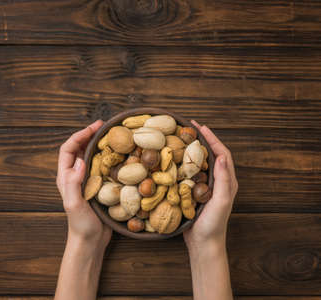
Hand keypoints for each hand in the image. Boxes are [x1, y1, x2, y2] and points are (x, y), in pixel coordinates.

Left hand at [56, 120, 111, 249]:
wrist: (90, 241)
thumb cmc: (80, 225)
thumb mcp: (74, 204)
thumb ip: (73, 182)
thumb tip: (80, 160)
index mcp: (65, 177)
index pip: (68, 149)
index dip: (79, 135)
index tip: (94, 127)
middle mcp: (75, 176)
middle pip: (80, 149)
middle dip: (90, 135)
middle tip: (106, 125)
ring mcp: (87, 180)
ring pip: (91, 156)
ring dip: (100, 144)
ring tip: (114, 136)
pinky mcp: (98, 186)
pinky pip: (103, 167)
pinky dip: (110, 158)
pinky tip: (121, 155)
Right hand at [184, 120, 237, 250]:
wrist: (203, 244)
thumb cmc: (213, 224)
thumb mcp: (220, 201)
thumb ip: (222, 180)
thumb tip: (221, 156)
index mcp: (227, 181)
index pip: (222, 153)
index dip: (212, 138)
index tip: (200, 126)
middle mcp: (218, 181)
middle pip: (212, 154)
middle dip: (203, 139)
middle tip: (189, 127)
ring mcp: (207, 187)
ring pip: (202, 162)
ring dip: (194, 148)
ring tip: (182, 138)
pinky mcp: (196, 192)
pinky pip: (191, 172)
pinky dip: (185, 162)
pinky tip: (174, 159)